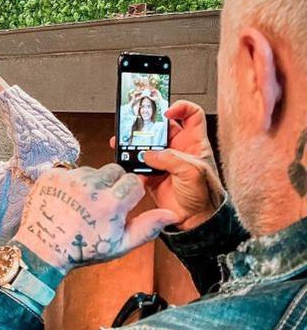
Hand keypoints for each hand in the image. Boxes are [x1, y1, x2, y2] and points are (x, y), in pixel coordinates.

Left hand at [14, 164, 177, 272]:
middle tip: (101, 204)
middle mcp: (92, 187)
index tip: (120, 204)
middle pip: (115, 170)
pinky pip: (72, 170)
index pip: (134, 182)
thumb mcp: (119, 245)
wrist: (43, 249)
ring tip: (81, 204)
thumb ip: (147, 227)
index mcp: (111, 204)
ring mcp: (71, 179)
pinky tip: (67, 200)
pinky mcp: (53, 174)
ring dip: (92, 183)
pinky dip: (71, 182)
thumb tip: (172, 214)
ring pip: (93, 169)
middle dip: (113, 184)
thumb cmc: (83, 249)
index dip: (129, 194)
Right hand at [111, 100, 223, 230]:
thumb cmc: (206, 196)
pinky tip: (125, 161)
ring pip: (147, 145)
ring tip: (124, 141)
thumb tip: (149, 154)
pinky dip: (130, 163)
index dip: (180, 108)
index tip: (166, 112)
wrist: (195, 221)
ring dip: (135, 143)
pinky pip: (138, 165)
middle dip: (149, 125)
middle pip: (162, 128)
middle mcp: (178, 150)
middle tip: (137, 124)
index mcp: (194, 143)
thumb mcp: (193, 172)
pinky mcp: (152, 176)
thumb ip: (171, 159)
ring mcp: (164, 162)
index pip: (191, 115)